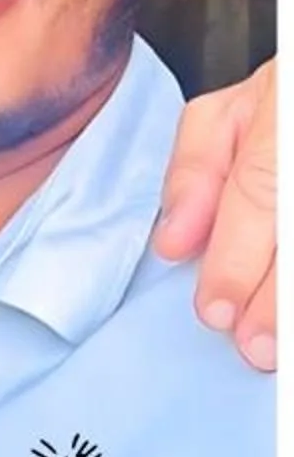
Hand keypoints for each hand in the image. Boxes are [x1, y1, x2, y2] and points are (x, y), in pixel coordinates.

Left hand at [156, 54, 276, 370]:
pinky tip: (293, 332)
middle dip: (272, 295)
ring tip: (277, 350)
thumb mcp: (226, 117)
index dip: (236, 256)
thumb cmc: (276, 106)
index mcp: (281, 107)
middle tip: (249, 344)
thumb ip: (196, 173)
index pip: (256, 191)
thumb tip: (174, 244)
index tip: (216, 310)